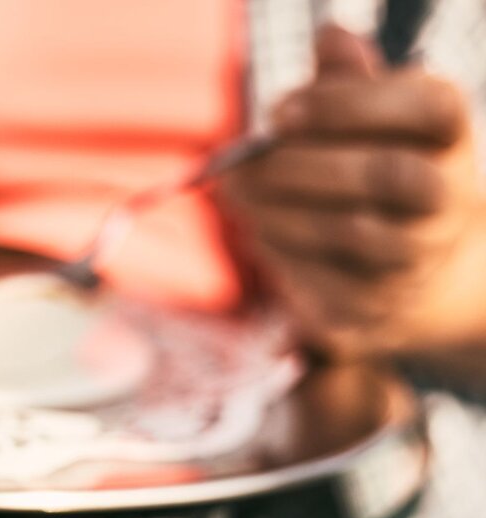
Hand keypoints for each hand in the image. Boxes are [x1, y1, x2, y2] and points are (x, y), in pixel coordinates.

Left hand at [217, 26, 485, 364]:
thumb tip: (332, 36)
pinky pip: (320, 282)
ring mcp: (417, 260)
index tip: (281, 111)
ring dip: (278, 209)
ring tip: (239, 191)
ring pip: (351, 233)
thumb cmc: (374, 169)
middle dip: (301, 165)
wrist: (412, 274)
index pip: (429, 107)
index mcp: (448, 137)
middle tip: (243, 161)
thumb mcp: (369, 119)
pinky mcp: (374, 310)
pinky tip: (260, 231)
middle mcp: (449, 200)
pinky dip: (278, 251)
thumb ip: (348, 79)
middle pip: (390, 175)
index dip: (350, 104)